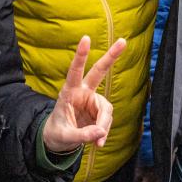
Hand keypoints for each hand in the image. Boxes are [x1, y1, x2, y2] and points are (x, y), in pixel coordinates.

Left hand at [41, 36, 125, 153]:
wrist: (60, 140)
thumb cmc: (58, 133)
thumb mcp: (65, 136)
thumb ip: (82, 135)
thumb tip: (100, 133)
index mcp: (69, 92)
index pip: (74, 70)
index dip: (81, 55)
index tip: (86, 38)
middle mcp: (82, 92)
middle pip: (99, 71)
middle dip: (111, 57)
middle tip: (124, 41)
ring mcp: (92, 100)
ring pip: (106, 109)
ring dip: (104, 125)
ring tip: (98, 142)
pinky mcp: (99, 110)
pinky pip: (107, 119)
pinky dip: (104, 131)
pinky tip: (99, 142)